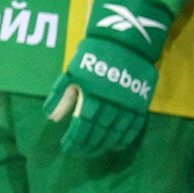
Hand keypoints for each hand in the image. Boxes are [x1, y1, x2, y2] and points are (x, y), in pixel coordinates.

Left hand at [45, 0, 168, 156]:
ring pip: (115, 132)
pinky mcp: (140, 102)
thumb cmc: (94, 54)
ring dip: (104, 144)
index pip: (82, 126)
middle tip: (80, 152)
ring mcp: (127, 104)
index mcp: (91, 95)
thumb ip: (62, 95)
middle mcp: (110, 103)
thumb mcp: (73, 71)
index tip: (67, 147)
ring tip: (96, 150)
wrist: (125, 40)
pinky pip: (134, 126)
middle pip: (98, 132)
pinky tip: (116, 145)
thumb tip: (53, 119)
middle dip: (88, 145)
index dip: (74, 140)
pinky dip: (125, 138)